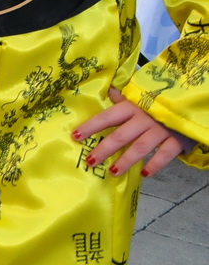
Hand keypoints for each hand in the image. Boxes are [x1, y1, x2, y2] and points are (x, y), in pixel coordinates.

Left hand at [76, 86, 192, 176]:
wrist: (188, 104)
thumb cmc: (157, 102)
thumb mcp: (138, 97)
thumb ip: (122, 98)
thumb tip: (106, 90)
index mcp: (131, 107)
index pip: (107, 117)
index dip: (91, 126)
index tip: (75, 136)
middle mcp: (143, 119)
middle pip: (120, 136)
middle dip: (104, 149)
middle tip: (90, 161)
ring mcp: (160, 130)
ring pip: (140, 147)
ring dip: (125, 161)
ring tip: (113, 172)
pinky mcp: (176, 140)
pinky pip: (165, 154)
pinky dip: (155, 164)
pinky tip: (145, 174)